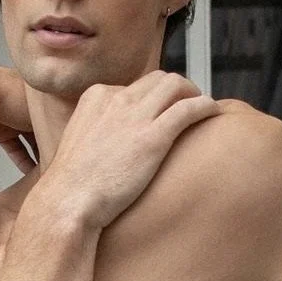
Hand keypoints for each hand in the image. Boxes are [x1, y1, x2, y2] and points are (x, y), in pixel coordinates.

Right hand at [42, 72, 221, 228]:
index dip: (151, 97)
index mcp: (97, 97)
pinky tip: (212, 112)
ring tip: (203, 106)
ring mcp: (136, 116)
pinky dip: (204, 106)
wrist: (68, 201)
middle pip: (158, 80)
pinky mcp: (153, 137)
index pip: (133, 86)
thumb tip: (106, 144)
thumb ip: (95, 133)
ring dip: (193, 92)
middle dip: (176, 89)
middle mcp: (117, 99)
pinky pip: (188, 109)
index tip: (160, 110)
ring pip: (176, 86)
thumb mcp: (77, 144)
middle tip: (188, 104)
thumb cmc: (71, 185)